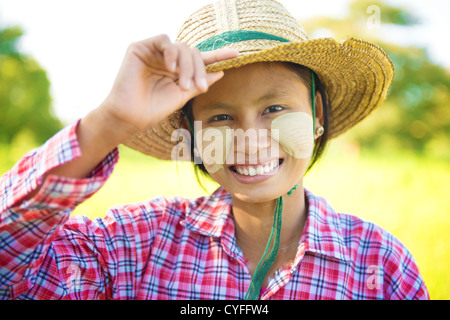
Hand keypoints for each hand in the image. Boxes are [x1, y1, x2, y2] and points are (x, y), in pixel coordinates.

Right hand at [99, 34, 238, 140]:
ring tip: (183, 85)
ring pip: (182, 47)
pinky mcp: (140, 48)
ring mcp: (154, 53)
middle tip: (199, 88)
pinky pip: (164, 41)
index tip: (237, 54)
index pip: (200, 59)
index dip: (218, 55)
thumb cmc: (154, 109)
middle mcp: (167, 60)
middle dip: (199, 69)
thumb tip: (221, 72)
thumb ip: (200, 82)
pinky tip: (171, 68)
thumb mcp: (182, 95)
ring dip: (187, 65)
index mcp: (177, 71)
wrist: (131, 116)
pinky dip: (171, 53)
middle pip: (193, 53)